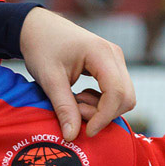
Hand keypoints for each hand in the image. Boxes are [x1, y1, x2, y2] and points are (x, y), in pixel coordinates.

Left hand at [17, 7, 133, 139]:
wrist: (37, 28)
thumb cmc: (41, 47)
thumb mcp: (49, 79)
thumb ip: (63, 107)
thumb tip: (72, 136)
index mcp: (101, 53)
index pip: (117, 93)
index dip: (104, 117)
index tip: (86, 131)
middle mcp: (114, 55)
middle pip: (126, 97)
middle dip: (104, 114)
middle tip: (76, 113)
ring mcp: (115, 59)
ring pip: (123, 96)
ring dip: (102, 109)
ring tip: (74, 103)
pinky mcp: (111, 66)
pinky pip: (116, 92)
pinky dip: (101, 102)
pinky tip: (79, 98)